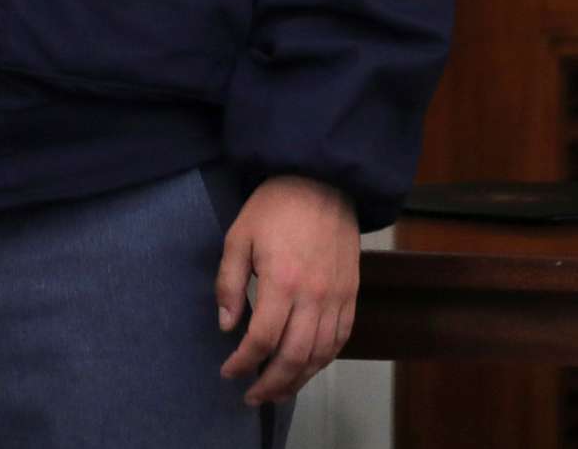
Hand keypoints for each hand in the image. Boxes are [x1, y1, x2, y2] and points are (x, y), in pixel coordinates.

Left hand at [217, 175, 358, 406]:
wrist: (323, 181)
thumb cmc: (275, 206)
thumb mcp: (239, 236)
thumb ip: (229, 283)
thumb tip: (227, 326)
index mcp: (282, 282)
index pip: (262, 339)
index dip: (243, 362)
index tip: (228, 372)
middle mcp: (314, 296)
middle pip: (294, 357)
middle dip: (271, 384)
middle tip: (251, 396)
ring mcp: (337, 297)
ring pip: (321, 355)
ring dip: (299, 379)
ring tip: (278, 391)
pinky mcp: (351, 294)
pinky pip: (341, 339)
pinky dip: (324, 360)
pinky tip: (308, 367)